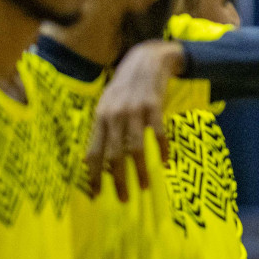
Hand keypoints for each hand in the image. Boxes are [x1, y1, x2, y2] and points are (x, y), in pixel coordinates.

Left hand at [84, 39, 185, 200]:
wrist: (147, 59)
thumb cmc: (127, 86)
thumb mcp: (109, 104)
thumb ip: (105, 127)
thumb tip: (95, 157)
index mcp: (101, 116)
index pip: (93, 151)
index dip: (93, 174)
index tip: (96, 194)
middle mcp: (114, 115)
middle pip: (113, 154)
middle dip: (117, 179)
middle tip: (123, 198)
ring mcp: (134, 111)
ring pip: (135, 148)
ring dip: (140, 171)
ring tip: (144, 187)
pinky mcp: (154, 107)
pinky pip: (158, 134)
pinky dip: (162, 150)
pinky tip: (165, 162)